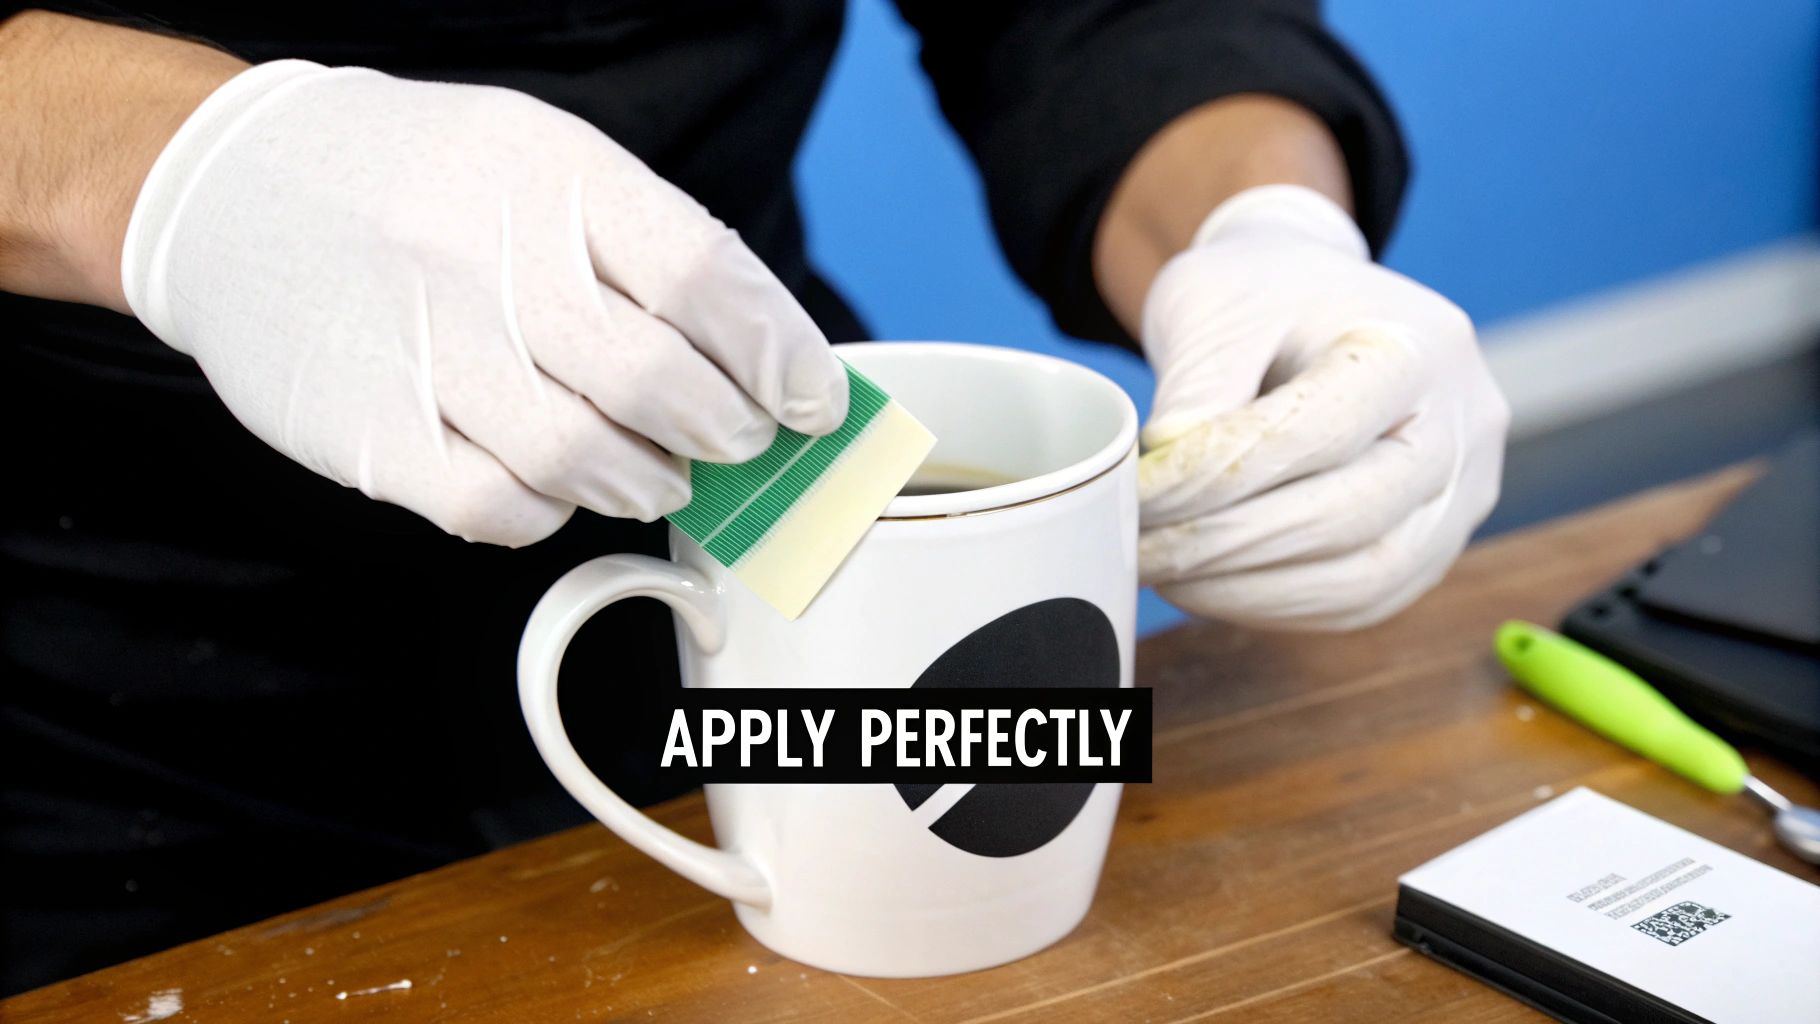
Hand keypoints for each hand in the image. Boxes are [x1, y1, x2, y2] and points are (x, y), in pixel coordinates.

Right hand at [122, 61, 847, 545]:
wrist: (233, 192)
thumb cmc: (423, 187)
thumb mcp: (545, 163)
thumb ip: (653, 250)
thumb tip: (770, 360)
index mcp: (552, 177)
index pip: (705, 279)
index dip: (780, 354)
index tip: (812, 399)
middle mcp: (487, 259)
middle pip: (659, 384)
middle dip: (725, 431)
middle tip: (734, 438)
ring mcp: (422, 349)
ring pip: (587, 461)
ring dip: (647, 479)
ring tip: (654, 466)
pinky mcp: (368, 432)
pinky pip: (499, 509)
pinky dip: (551, 512)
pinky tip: (555, 483)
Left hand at [1137, 185, 1507, 629]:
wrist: (1314, 304)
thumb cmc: (1263, 295)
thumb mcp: (1214, 306)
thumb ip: (1195, 389)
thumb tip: (1165, 482)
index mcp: (1418, 343)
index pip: (1319, 431)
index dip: (1218, 476)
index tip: (1140, 494)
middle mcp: (1463, 421)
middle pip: (1351, 513)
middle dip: (1230, 545)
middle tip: (1142, 551)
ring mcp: (1463, 491)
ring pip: (1363, 577)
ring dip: (1249, 590)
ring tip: (1167, 572)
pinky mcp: (1439, 543)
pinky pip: (1362, 599)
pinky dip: (1279, 605)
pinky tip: (1211, 587)